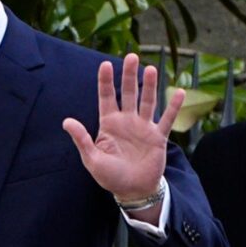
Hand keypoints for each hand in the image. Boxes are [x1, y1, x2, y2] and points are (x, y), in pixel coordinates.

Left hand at [63, 53, 182, 208]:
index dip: (105, 81)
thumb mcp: (92, 159)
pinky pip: (167, 119)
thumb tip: (66, 121)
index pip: (106, 97)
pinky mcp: (158, 137)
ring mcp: (143, 127)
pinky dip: (173, 106)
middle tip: (132, 56)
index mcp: (108, 124)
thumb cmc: (109, 176)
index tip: (105, 64)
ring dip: (149, 85)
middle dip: (129, 76)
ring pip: (147, 101)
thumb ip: (82, 139)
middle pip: (128, 93)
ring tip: (151, 68)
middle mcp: (126, 121)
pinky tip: (178, 92)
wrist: (132, 190)